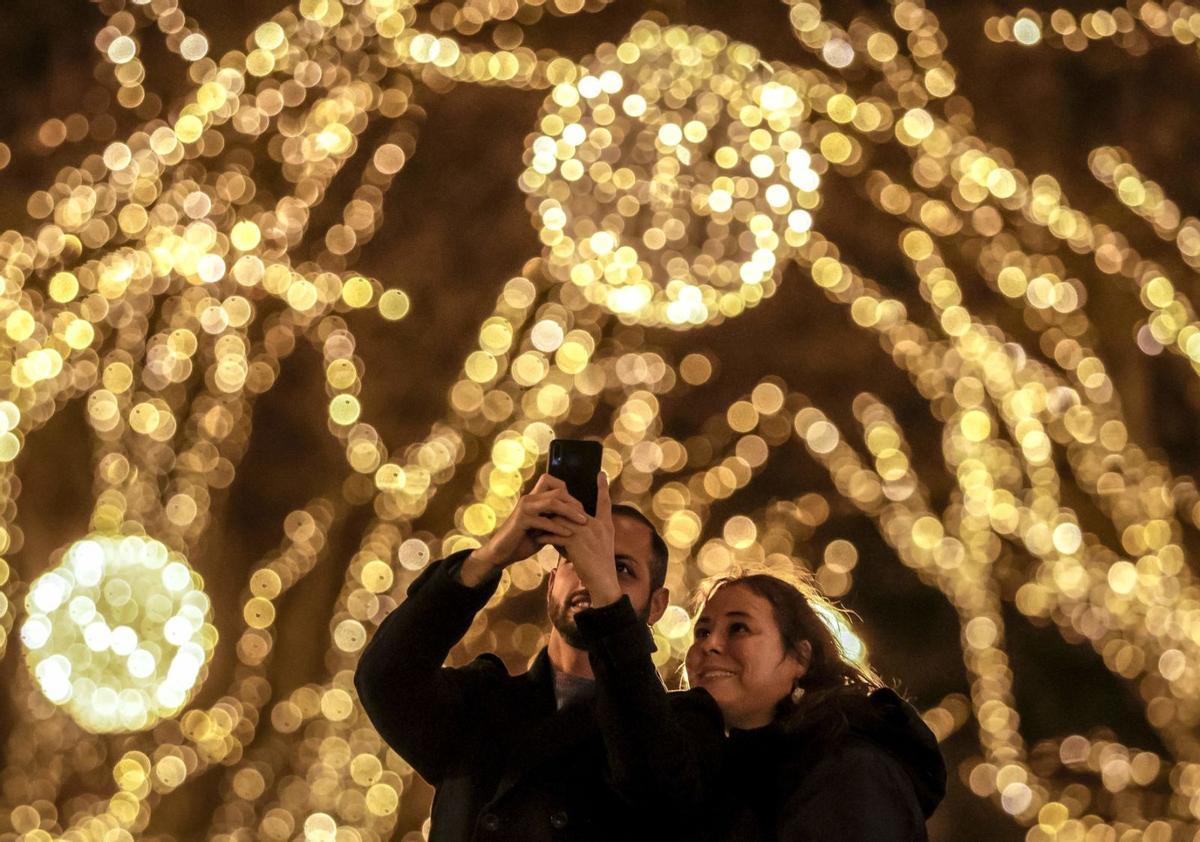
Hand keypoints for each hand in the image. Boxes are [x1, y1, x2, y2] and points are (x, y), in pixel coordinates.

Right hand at [458, 474, 586, 585]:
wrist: (503, 552)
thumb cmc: (524, 540)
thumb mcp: (543, 527)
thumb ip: (555, 519)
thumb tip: (577, 518)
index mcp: (535, 498)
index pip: (554, 482)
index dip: (569, 493)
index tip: (581, 508)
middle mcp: (530, 498)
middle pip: (557, 491)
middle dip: (574, 503)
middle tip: (585, 516)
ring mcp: (525, 508)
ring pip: (552, 502)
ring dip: (570, 512)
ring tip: (583, 522)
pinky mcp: (522, 520)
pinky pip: (544, 520)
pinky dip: (558, 528)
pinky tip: (568, 534)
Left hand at [536, 472, 620, 606]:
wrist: (603, 583)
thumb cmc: (599, 568)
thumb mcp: (599, 547)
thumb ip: (587, 534)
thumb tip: (568, 529)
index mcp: (605, 525)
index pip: (605, 502)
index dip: (603, 488)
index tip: (600, 473)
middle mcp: (598, 525)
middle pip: (573, 508)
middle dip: (557, 509)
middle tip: (543, 508)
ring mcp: (587, 532)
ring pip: (562, 519)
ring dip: (548, 522)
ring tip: (535, 524)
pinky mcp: (576, 541)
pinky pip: (556, 533)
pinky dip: (545, 535)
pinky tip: (537, 538)